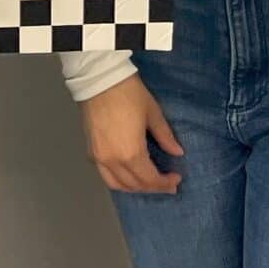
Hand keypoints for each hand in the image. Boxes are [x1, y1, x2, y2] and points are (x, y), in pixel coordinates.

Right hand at [81, 76, 184, 194]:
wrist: (100, 80)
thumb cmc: (129, 94)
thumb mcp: (153, 113)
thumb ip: (165, 136)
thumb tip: (177, 152)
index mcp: (131, 154)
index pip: (150, 180)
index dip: (165, 183)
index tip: (176, 179)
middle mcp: (113, 162)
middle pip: (134, 185)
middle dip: (153, 187)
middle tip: (167, 184)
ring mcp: (99, 158)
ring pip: (117, 185)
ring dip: (134, 187)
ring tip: (147, 182)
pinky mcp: (91, 151)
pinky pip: (105, 175)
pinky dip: (118, 180)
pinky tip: (128, 173)